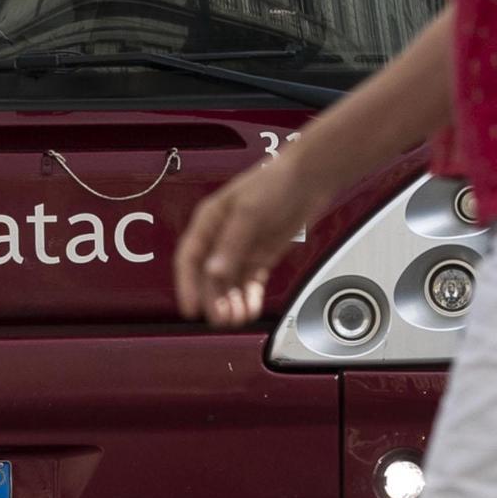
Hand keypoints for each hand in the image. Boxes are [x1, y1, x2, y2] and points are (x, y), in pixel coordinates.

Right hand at [174, 154, 336, 326]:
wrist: (310, 178)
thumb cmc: (274, 182)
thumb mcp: (248, 213)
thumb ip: (231, 244)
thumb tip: (214, 271)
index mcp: (209, 221)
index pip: (189, 259)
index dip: (187, 285)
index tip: (191, 308)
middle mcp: (221, 236)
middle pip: (209, 276)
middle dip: (213, 299)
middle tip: (220, 319)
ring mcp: (242, 247)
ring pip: (229, 282)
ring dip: (230, 301)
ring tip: (235, 319)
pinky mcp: (260, 255)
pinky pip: (249, 281)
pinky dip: (248, 297)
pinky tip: (249, 309)